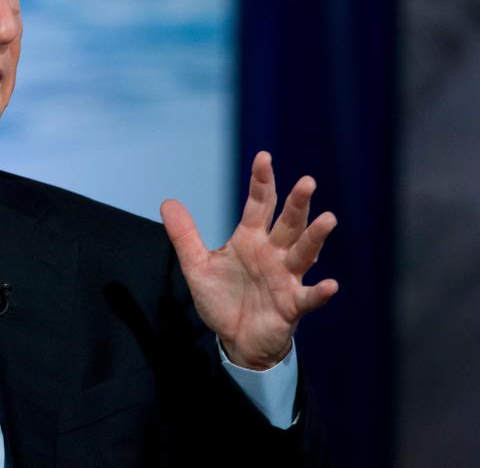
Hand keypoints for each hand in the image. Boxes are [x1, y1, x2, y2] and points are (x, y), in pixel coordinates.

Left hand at [159, 152, 337, 369]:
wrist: (235, 340)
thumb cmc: (223, 299)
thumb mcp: (197, 266)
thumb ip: (184, 235)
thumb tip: (167, 202)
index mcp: (251, 239)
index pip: (259, 204)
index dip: (261, 182)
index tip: (264, 157)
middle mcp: (273, 253)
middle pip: (288, 223)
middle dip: (297, 203)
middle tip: (307, 181)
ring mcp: (285, 278)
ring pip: (304, 252)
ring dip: (315, 237)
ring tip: (328, 219)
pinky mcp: (292, 305)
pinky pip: (308, 297)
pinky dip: (319, 291)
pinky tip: (330, 284)